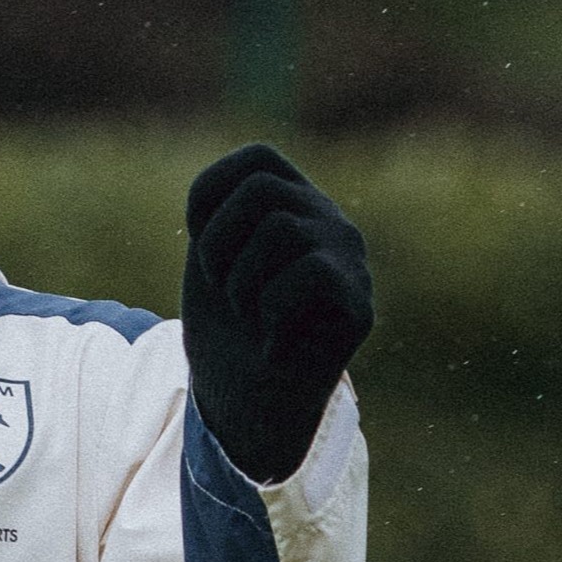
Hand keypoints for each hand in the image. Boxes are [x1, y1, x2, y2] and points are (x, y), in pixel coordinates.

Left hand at [181, 143, 372, 481]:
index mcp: (292, 202)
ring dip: (240, 284)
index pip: (256, 159)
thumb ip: (221, 211)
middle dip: (218, 244)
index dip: (211, 196)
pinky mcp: (359, 302)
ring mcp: (349, 258)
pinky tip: (272, 341)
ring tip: (248, 317)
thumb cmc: (227, 329)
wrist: (245, 402)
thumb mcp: (210, 258)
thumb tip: (227, 183)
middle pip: (262, 189)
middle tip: (223, 292)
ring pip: (281, 231)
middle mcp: (328, 219)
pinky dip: (271, 311)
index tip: (202, 250)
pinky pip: (309, 273)